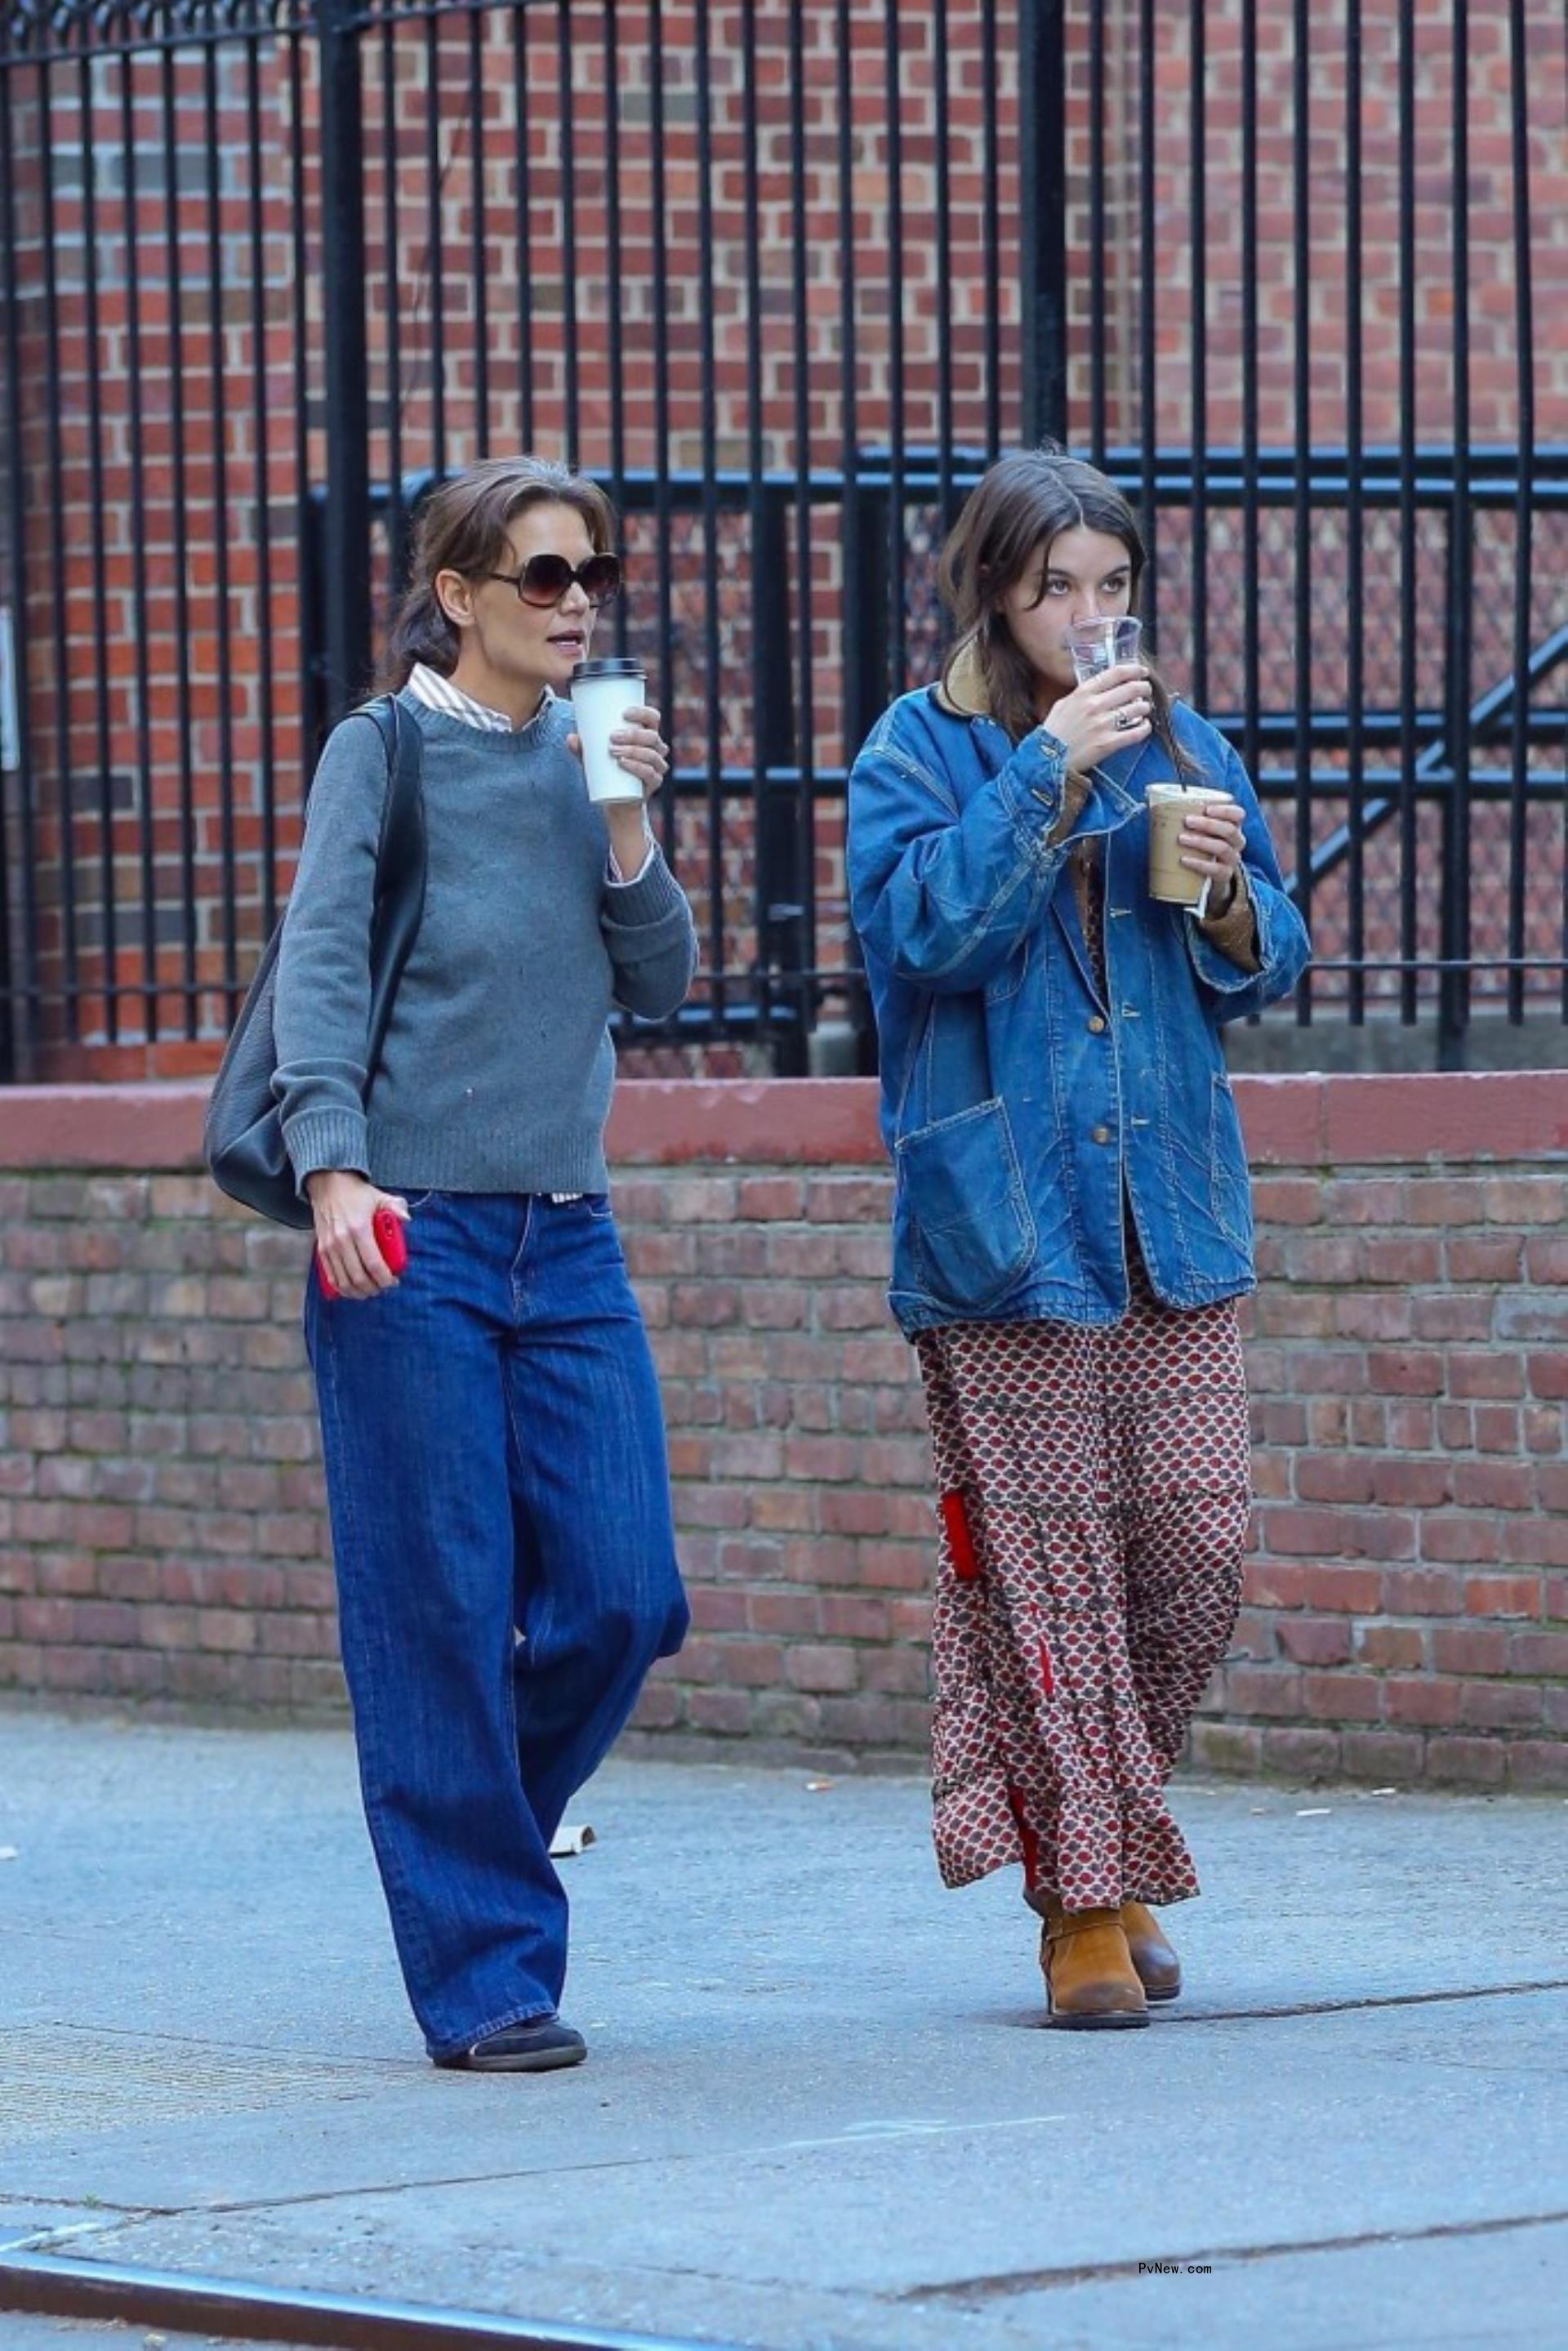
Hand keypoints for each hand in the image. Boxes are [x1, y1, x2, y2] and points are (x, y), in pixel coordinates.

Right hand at [306, 1170, 408, 1300]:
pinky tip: (352, 1290)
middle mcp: (342, 1240)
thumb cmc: (356, 1193)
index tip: (394, 1281)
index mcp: (359, 1229)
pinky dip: (341, 1288)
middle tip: (384, 1287)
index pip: (373, 1263)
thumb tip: (407, 1218)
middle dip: (374, 1288)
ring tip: (370, 1291)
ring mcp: (329, 1246)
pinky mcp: (321, 1250)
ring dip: (358, 1292)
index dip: (385, 1278)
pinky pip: (330, 1276)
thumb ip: (396, 1206)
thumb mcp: (379, 1196)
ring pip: (343, 1281)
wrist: (327, 1185)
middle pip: (358, 1277)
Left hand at [564, 704, 669, 802]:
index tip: (624, 713)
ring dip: (633, 750)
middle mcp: (656, 750)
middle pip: (652, 737)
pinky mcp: (654, 783)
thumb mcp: (593, 757)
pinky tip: (624, 763)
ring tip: (613, 751)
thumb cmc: (608, 771)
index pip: (653, 718)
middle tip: (612, 737)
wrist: (617, 801)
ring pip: (651, 755)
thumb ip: (582, 748)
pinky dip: (637, 767)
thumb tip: (571, 738)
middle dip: (633, 735)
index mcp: (647, 736)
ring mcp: (657, 767)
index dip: (642, 713)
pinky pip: (650, 774)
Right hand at [1041, 663, 1152, 774]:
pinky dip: (1144, 728)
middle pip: (1131, 688)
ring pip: (1137, 709)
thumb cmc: (1054, 732)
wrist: (1047, 760)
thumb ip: (1081, 694)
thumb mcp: (1063, 705)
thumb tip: (1099, 688)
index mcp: (1083, 693)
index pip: (1115, 673)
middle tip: (1146, 690)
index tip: (1141, 671)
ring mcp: (1103, 725)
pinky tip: (1145, 726)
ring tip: (1144, 709)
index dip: (1133, 670)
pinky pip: (1136, 732)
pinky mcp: (1108, 743)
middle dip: (1144, 688)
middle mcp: (1095, 705)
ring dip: (1145, 707)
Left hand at [1179, 795, 1246, 906]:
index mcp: (1232, 827)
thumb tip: (1155, 807)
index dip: (1225, 810)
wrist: (1207, 879)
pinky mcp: (1224, 875)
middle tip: (1187, 820)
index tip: (1206, 808)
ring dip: (1201, 841)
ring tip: (1181, 838)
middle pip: (1229, 830)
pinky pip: (1215, 869)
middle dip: (1207, 824)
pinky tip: (1184, 860)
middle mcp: (1236, 843)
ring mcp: (1232, 860)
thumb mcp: (1200, 833)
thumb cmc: (1200, 848)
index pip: (1238, 815)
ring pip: (1222, 848)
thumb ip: (1188, 821)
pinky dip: (1199, 864)